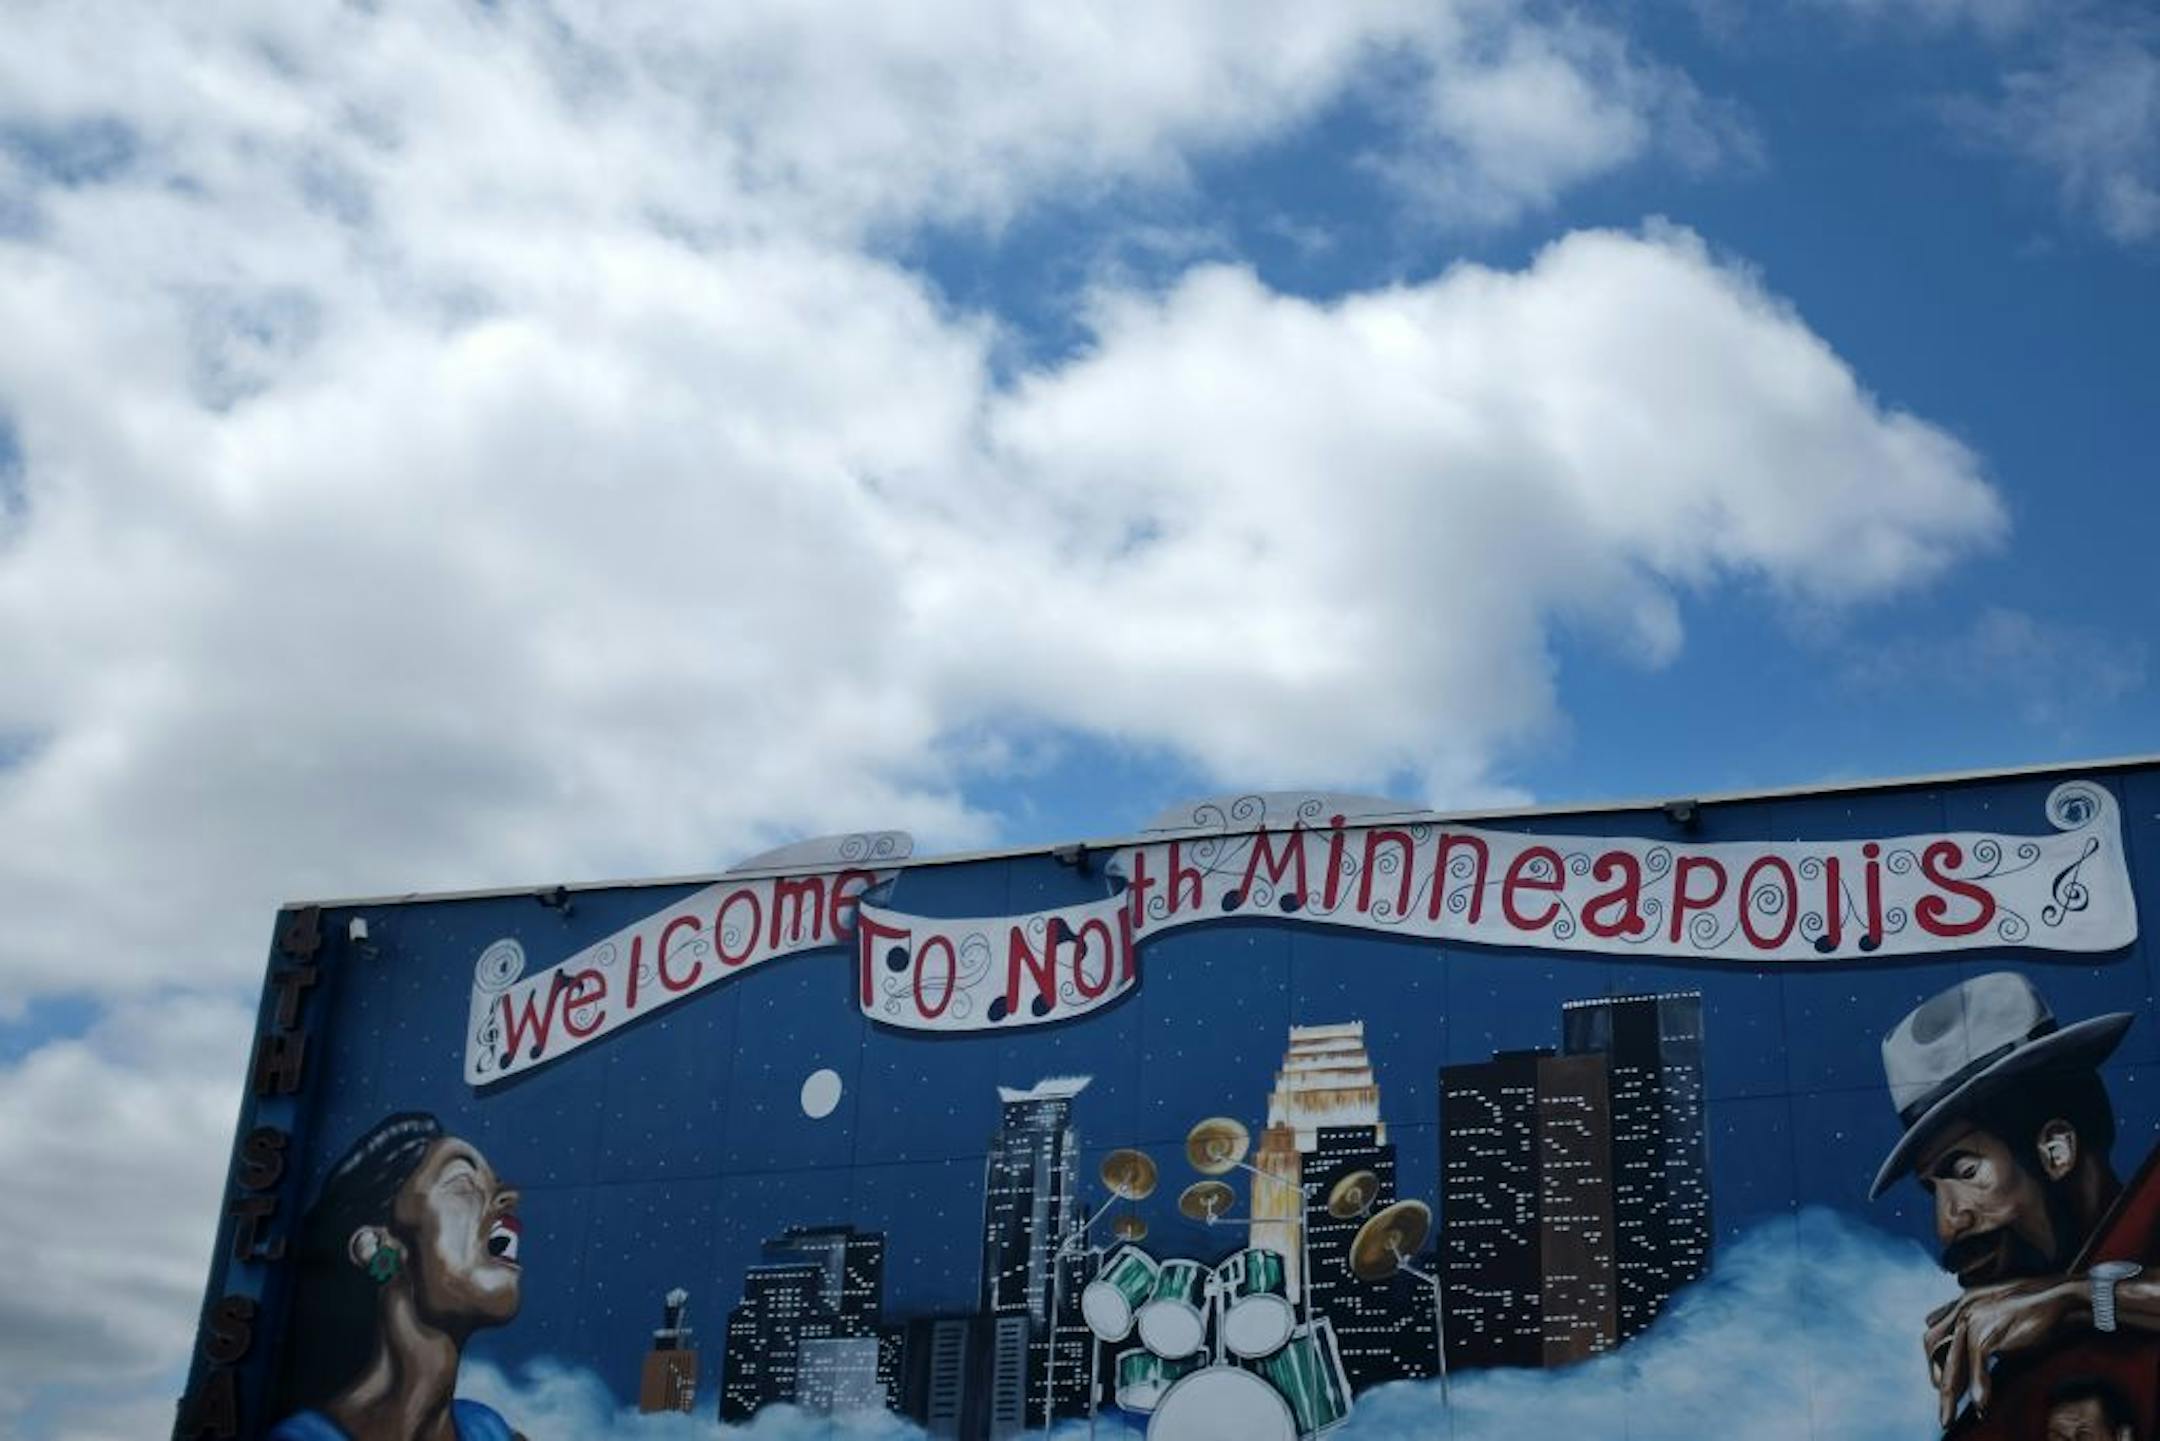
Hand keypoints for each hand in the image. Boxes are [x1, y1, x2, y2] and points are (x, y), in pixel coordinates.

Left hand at [1923, 1277, 2085, 1427]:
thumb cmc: (2033, 1310)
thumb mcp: (1998, 1315)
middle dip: (1937, 1379)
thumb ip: (1982, 1327)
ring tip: (1949, 1417)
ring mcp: (1972, 1320)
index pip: (1933, 1332)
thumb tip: (1978, 1354)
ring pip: (1952, 1363)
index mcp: (1961, 1303)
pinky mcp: (1987, 1333)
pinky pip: (1976, 1367)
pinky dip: (1979, 1388)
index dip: (1934, 1358)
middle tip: (1942, 1406)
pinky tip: (1981, 1406)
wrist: (2057, 1298)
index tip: (1939, 1380)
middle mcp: (1961, 1310)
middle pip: (1934, 1348)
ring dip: (1950, 1395)